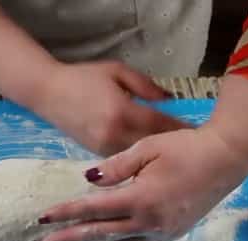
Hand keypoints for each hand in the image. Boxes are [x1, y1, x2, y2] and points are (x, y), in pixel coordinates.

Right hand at [32, 61, 189, 155]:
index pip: (160, 124)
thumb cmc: (83, 77)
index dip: (181, 129)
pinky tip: (152, 158)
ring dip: (156, 156)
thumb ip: (146, 87)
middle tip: (194, 149)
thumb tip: (171, 101)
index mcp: (123, 111)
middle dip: (172, 146)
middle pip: (153, 145)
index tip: (200, 133)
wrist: (47, 92)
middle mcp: (115, 134)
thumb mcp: (117, 72)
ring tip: (177, 156)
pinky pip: (124, 160)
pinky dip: (139, 159)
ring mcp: (104, 147)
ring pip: (139, 158)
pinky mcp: (97, 153)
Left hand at [37, 126, 247, 240]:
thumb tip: (87, 180)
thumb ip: (115, 166)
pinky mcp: (170, 235)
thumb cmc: (187, 147)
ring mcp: (161, 232)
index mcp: (141, 198)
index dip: (65, 214)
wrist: (227, 159)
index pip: (93, 209)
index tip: (43, 218)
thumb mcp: (148, 148)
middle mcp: (149, 221)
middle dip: (69, 240)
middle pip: (100, 234)